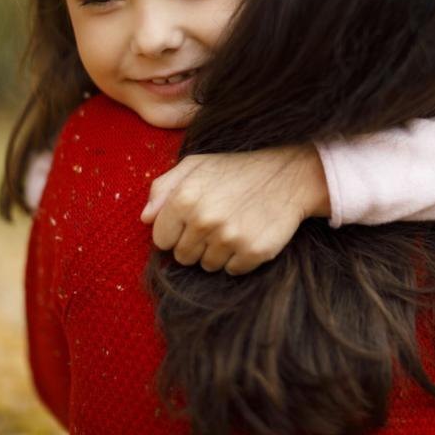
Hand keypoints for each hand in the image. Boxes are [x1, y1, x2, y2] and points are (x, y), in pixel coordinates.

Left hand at [141, 145, 330, 274]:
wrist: (289, 176)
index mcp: (184, 198)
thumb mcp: (195, 165)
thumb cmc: (237, 170)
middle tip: (217, 223)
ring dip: (217, 252)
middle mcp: (204, 219)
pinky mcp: (253, 252)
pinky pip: (233, 270)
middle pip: (182, 257)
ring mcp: (230, 238)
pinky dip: (239, 258)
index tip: (192, 222)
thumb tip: (145, 218)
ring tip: (233, 227)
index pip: (161, 240)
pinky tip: (248, 235)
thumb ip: (163, 188)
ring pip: (207, 266)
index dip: (176, 232)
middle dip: (195, 244)